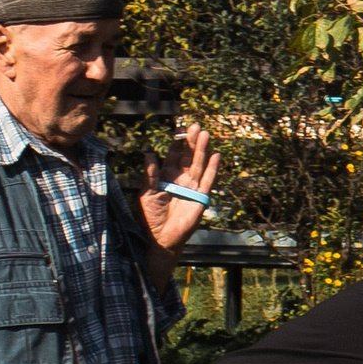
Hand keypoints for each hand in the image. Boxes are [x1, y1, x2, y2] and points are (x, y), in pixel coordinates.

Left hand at [140, 121, 219, 254]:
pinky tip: (216, 155)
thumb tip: (149, 153)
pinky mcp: (201, 197)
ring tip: (205, 134)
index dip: (177, 143)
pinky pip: (208, 180)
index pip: (173, 155)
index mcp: (165, 177)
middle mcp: (180, 179)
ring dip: (202, 150)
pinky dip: (212, 168)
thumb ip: (150, 174)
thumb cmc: (150, 217)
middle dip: (191, 142)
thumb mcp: (147, 193)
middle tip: (196, 126)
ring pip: (198, 164)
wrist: (161, 238)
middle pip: (188, 157)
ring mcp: (192, 187)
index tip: (180, 128)